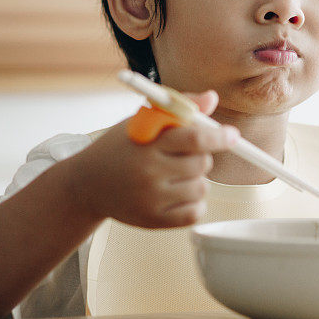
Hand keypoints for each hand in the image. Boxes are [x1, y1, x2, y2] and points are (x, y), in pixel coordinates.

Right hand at [66, 90, 237, 228]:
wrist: (86, 184)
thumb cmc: (121, 147)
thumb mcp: (143, 121)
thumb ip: (179, 108)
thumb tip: (212, 98)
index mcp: (149, 142)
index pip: (195, 138)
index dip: (220, 136)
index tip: (232, 135)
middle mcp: (150, 172)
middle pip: (203, 163)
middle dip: (202, 156)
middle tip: (184, 154)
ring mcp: (152, 199)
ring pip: (201, 188)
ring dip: (196, 179)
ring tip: (174, 174)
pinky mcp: (153, 220)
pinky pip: (195, 212)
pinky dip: (194, 203)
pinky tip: (177, 192)